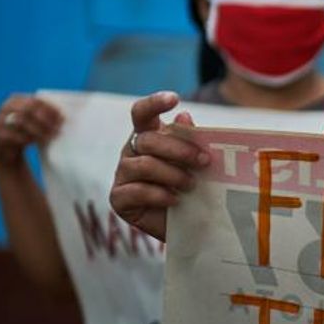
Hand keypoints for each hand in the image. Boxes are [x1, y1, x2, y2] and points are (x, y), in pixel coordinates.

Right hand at [0, 95, 63, 169]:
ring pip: (21, 121)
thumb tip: (66, 116)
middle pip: (28, 109)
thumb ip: (45, 115)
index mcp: (16, 100)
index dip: (50, 108)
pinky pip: (12, 135)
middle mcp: (6, 108)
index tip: (63, 118)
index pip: (35, 100)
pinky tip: (35, 142)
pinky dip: (26, 138)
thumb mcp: (34, 121)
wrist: (6, 153)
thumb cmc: (26, 133)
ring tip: (50, 137)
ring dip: (38, 130)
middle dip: (45, 119)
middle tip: (58, 129)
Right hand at [109, 92, 209, 241]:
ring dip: (172, 174)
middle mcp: (131, 152)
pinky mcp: (118, 199)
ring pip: (142, 165)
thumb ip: (191, 141)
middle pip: (147, 140)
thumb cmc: (193, 187)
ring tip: (192, 185)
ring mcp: (122, 175)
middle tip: (205, 161)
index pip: (142, 113)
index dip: (154, 103)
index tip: (174, 98)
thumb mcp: (197, 164)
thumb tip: (184, 116)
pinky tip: (175, 200)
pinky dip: (159, 194)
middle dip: (179, 149)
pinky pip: (135, 191)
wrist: (189, 225)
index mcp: (148, 136)